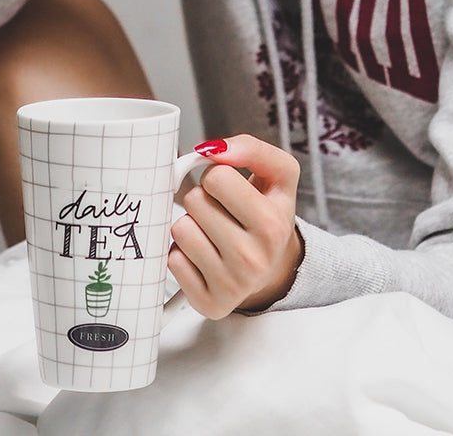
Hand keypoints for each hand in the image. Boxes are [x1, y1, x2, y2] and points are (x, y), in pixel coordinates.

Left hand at [168, 134, 302, 319]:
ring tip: (213, 233)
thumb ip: (252, 150)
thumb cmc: (270, 214)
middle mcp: (253, 259)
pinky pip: (172, 260)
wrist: (275, 267)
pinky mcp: (209, 303)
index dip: (217, 176)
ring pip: (180, 229)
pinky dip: (184, 253)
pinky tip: (205, 256)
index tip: (229, 189)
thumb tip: (212, 149)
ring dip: (192, 225)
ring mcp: (230, 285)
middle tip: (222, 212)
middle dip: (204, 199)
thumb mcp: (279, 176)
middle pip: (194, 201)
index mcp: (272, 224)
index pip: (216, 177)